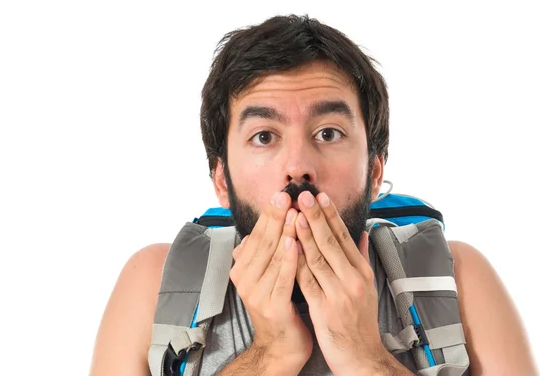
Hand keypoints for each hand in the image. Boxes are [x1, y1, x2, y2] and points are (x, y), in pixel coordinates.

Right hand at [229, 191, 312, 372]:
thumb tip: (255, 231)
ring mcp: (256, 294)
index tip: (280, 195)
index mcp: (243, 268)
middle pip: (263, 242)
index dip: (269, 215)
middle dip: (276, 218)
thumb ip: (263, 254)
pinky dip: (289, 260)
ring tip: (294, 214)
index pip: (257, 235)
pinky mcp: (272, 307)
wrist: (282, 345)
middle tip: (287, 197)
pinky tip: (296, 244)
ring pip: (273, 258)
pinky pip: (282, 279)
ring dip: (284, 233)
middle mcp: (245, 279)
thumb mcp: (267, 275)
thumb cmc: (279, 305)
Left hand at [294, 191, 391, 375]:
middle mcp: (353, 280)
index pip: (345, 237)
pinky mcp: (324, 309)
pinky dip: (297, 263)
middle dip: (317, 216)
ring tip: (295, 215)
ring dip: (305, 235)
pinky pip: (307, 281)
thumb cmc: (361, 321)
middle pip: (332, 242)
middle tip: (305, 196)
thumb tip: (363, 233)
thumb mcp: (367, 287)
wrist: (361, 356)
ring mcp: (339, 294)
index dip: (331, 215)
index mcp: (362, 272)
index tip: (321, 196)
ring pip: (318, 258)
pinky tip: (288, 248)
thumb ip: (362, 258)